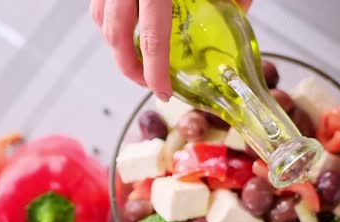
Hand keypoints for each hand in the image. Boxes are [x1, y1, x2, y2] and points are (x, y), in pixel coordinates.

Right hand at [91, 0, 252, 101]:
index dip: (155, 74)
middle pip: (116, 36)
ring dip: (116, 45)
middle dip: (129, 68)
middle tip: (147, 84)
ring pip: (101, 20)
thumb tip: (241, 8)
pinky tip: (126, 27)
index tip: (163, 93)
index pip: (152, 39)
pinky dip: (109, 21)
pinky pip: (98, 3)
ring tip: (136, 60)